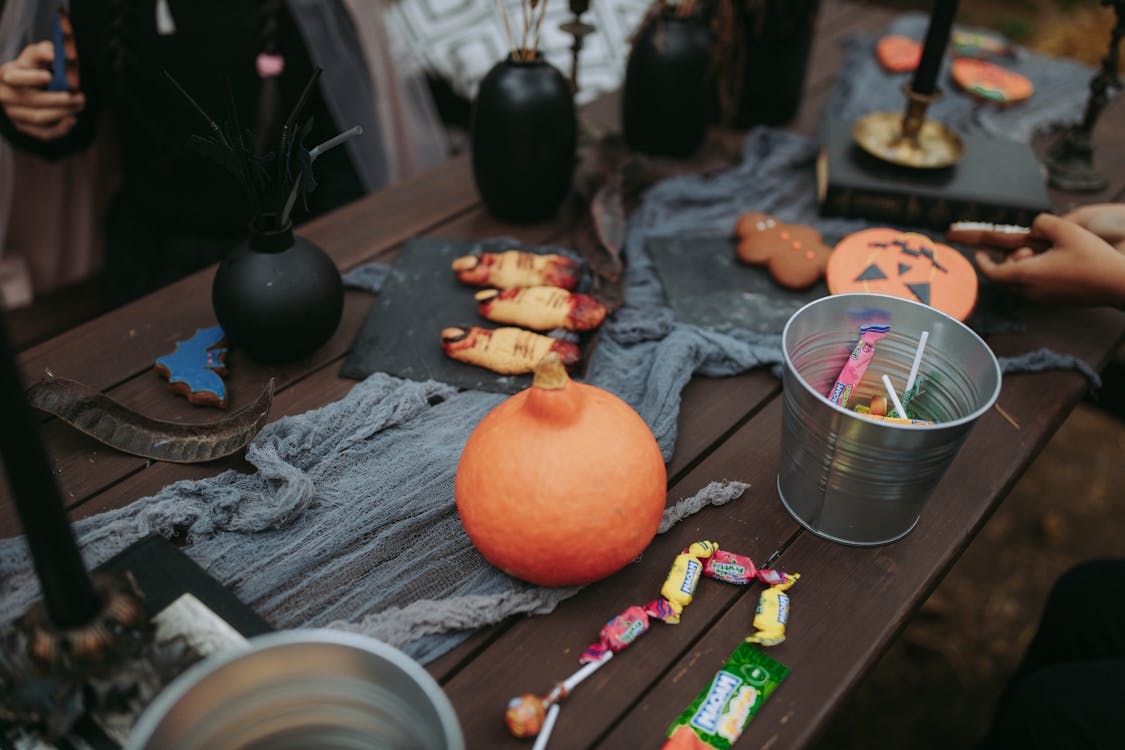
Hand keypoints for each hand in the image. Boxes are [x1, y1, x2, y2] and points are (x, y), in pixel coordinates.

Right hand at [0, 41, 84, 140]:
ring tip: (79, 104)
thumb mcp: (35, 55)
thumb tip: (53, 54)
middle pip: (31, 100)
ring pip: (39, 117)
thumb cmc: (33, 67)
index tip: (49, 76)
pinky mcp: (23, 127)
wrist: (26, 87)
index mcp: (4, 74)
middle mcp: (4, 95)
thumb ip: (43, 51)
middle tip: (79, 96)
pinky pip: (43, 133)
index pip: (14, 77)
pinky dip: (60, 129)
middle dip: (59, 99)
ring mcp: (13, 113)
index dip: (31, 77)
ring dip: (63, 112)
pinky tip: (72, 119)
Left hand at [974, 213, 1124, 307]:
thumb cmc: (1092, 258)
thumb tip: (1033, 228)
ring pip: (1018, 284)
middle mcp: (1029, 291)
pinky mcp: (1054, 301)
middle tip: (1023, 249)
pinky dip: (1032, 276)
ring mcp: (1041, 299)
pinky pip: (1032, 288)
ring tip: (1040, 254)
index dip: (982, 263)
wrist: (1117, 284)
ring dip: (1020, 269)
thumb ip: (1043, 223)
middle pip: (1003, 279)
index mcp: (1026, 275)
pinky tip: (1052, 263)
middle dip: (1005, 262)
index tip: (978, 254)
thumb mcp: (1065, 230)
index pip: (992, 273)